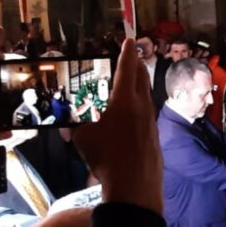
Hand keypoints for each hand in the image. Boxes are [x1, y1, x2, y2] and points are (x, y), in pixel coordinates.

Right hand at [72, 39, 161, 214]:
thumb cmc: (106, 158)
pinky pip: (147, 115)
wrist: (135, 186)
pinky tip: (133, 117)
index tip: (130, 40)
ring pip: (146, 97)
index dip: (127, 52)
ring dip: (139, 87)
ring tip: (131, 84)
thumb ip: (77, 127)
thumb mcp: (82, 139)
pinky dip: (140, 108)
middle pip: (141, 79)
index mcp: (124, 101)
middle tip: (131, 57)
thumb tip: (70, 127)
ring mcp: (151, 122)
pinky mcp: (155, 136)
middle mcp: (142, 107)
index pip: (127, 69)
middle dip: (136, 65)